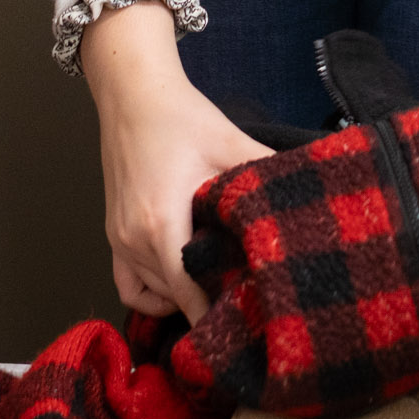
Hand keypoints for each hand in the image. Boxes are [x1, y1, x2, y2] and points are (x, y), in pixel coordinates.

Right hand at [82, 3, 274, 321]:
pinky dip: (150, 294)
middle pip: (172, 297)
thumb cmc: (179, 117)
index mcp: (161, 222)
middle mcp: (134, 238)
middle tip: (247, 303)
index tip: (246, 323)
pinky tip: (179, 286)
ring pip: (151, 294)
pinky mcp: (113, 234)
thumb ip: (267, 170)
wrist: (133, 95)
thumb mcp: (231, 143)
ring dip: (180, 299)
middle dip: (207, 304)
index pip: (187, 292)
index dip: (216, 312)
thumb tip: (305, 191)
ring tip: (219, 292)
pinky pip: (127, 284)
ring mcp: (119, 239)